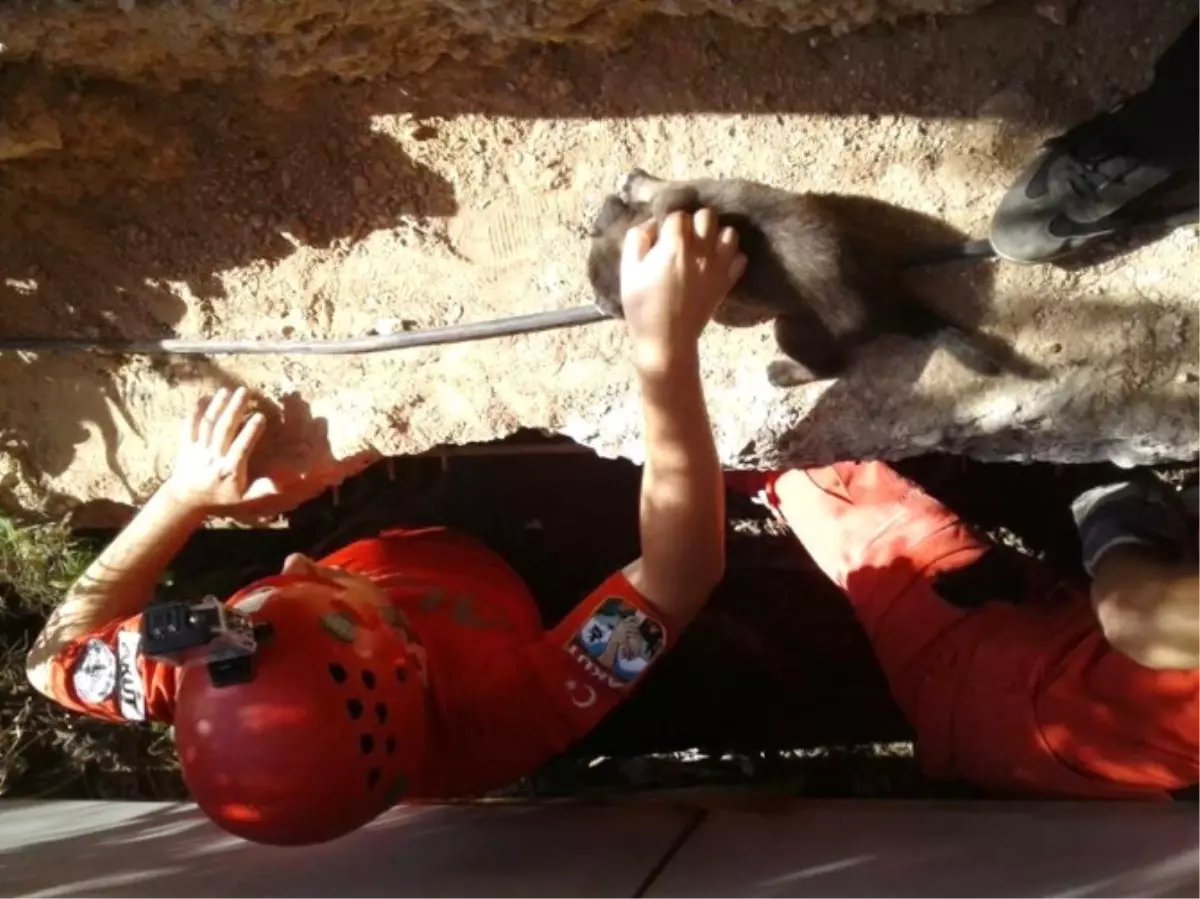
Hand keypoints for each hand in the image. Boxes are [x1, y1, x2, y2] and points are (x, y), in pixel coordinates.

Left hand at [164, 387, 280, 513]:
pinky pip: (189, 425)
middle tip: (245, 391)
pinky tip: (205, 397)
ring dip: (217, 406)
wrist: (187, 498)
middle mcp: (213, 457)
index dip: (250, 432)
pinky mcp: (186, 444)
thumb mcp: (243, 497)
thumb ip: (261, 489)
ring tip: (228, 390)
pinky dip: (196, 411)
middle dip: (235, 409)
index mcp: (229, 470)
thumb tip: (280, 485)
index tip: (261, 416)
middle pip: (224, 429)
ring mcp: (198, 449)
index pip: (241, 448)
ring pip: (207, 424)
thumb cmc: (221, 495)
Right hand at [619, 208, 746, 373]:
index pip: (678, 214)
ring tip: (703, 247)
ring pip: (729, 233)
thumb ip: (637, 238)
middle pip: (707, 216)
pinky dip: (731, 256)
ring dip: (716, 235)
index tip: (662, 237)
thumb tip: (652, 223)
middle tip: (683, 239)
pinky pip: (740, 258)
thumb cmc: (643, 306)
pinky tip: (717, 263)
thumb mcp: (628, 270)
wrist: (667, 341)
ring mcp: (719, 265)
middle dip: (694, 223)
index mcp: (675, 244)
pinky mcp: (727, 281)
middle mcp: (701, 249)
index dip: (669, 222)